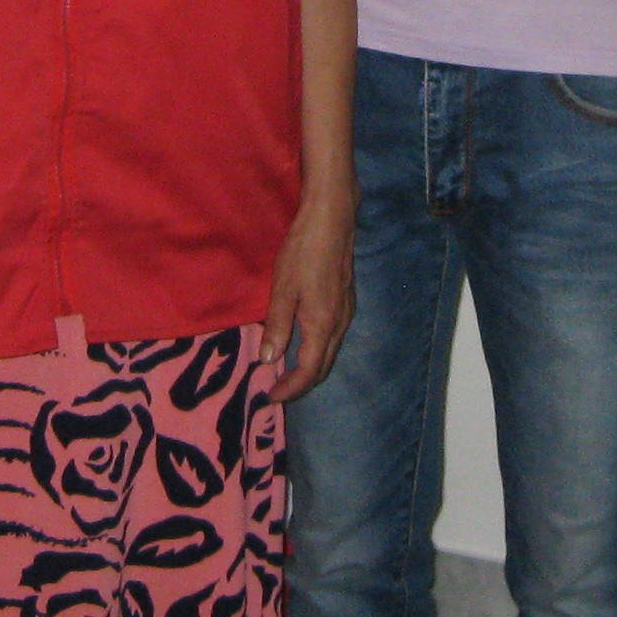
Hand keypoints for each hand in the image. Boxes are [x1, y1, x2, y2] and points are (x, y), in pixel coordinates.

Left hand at [264, 190, 355, 403]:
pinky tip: (303, 344)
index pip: (309, 371)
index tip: (271, 396)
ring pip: (331, 353)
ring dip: (311, 368)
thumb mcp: (283, 289)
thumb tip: (269, 360)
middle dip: (302, 384)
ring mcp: (347, 312)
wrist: (332, 219)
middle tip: (277, 390)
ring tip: (287, 372)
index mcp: (322, 325)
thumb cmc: (304, 252)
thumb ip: (278, 327)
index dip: (291, 388)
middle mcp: (340, 324)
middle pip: (324, 367)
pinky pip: (334, 338)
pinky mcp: (347, 300)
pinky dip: (319, 351)